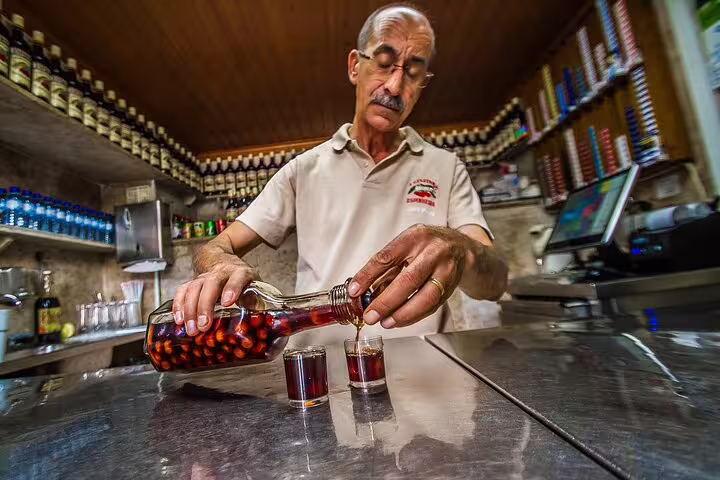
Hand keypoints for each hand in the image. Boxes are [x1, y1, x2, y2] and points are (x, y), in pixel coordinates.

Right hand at [172, 260, 259, 335]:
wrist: (223, 260)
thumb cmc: (240, 278)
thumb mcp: (253, 285)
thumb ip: (254, 298)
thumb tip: (256, 312)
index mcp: (239, 273)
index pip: (237, 278)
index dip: (232, 288)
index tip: (227, 302)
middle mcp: (220, 273)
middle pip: (211, 284)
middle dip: (205, 305)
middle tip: (204, 326)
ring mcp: (204, 276)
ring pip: (194, 288)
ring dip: (190, 309)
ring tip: (191, 329)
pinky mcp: (192, 282)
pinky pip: (182, 291)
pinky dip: (179, 305)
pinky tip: (179, 320)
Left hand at [348, 224, 469, 328]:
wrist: (460, 248)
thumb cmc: (426, 246)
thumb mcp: (405, 246)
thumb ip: (386, 266)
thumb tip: (363, 290)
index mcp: (415, 237)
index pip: (387, 257)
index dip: (368, 275)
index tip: (354, 291)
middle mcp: (433, 252)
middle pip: (408, 280)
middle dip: (386, 301)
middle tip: (370, 315)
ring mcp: (445, 271)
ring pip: (425, 298)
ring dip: (402, 314)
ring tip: (385, 322)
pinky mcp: (450, 288)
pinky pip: (431, 306)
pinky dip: (413, 316)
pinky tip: (399, 320)